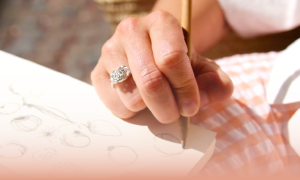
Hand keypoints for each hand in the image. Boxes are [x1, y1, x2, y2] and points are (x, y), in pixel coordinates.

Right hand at [91, 11, 232, 123]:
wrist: (150, 52)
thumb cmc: (178, 61)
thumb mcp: (202, 68)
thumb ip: (215, 82)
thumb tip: (202, 100)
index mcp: (160, 23)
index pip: (171, 59)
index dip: (185, 88)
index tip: (191, 106)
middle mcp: (131, 30)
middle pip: (150, 80)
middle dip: (168, 107)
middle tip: (175, 114)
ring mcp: (110, 50)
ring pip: (132, 96)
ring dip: (150, 110)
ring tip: (157, 104)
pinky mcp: (97, 72)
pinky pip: (114, 104)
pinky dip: (131, 112)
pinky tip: (139, 101)